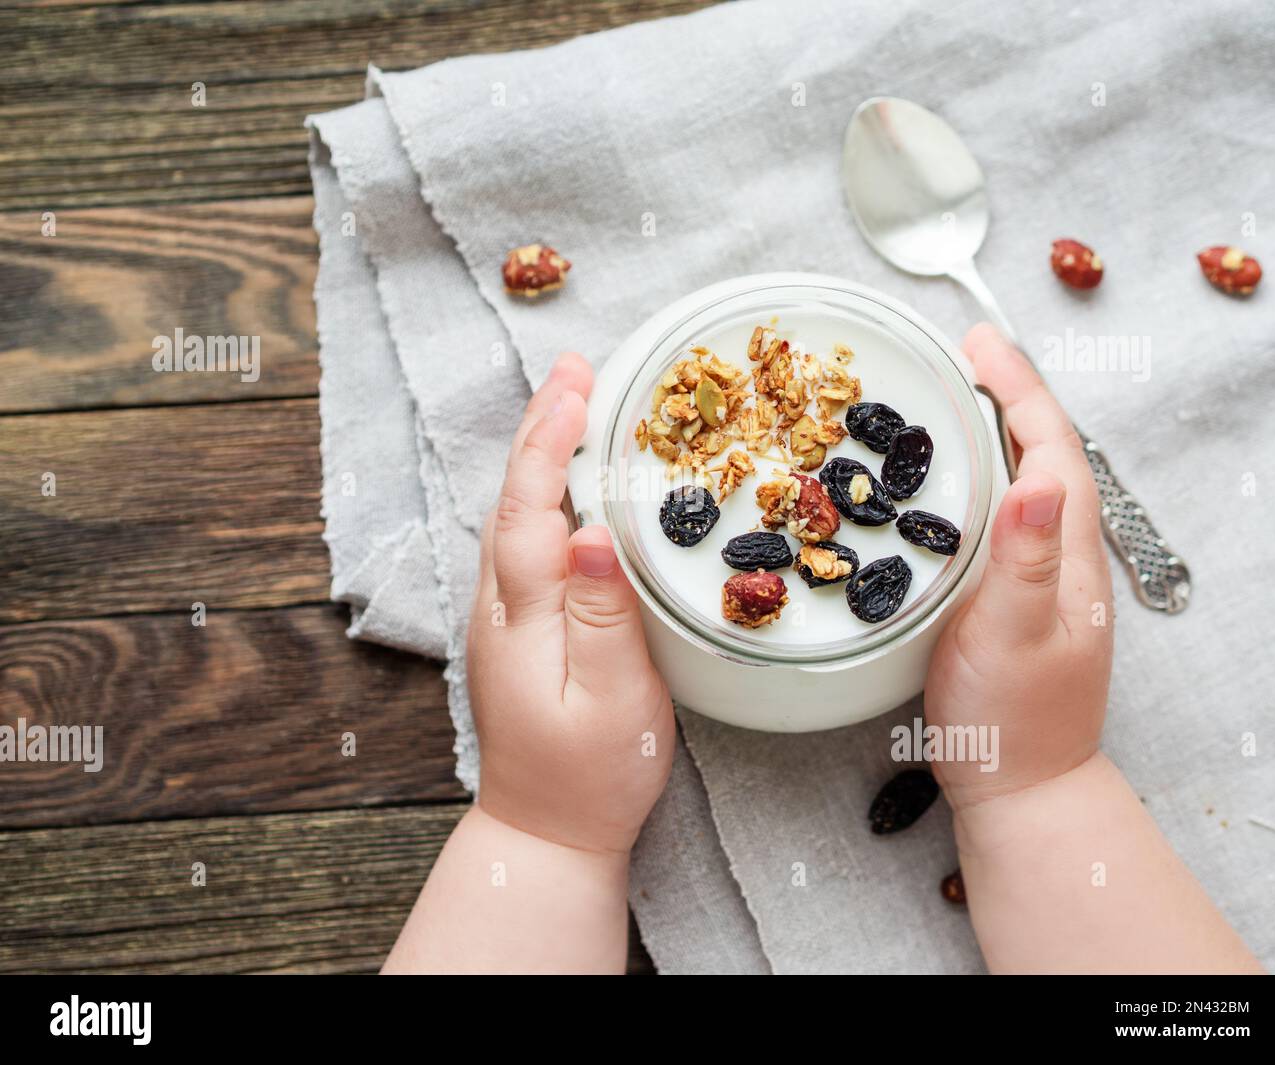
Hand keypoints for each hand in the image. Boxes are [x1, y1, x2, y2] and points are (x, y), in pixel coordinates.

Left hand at [467, 352, 674, 855]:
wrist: (545, 829)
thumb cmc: (590, 773)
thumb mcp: (614, 701)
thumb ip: (603, 618)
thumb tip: (588, 534)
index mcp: (523, 615)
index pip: (529, 509)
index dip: (549, 443)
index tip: (574, 385)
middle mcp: (501, 606)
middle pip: (513, 499)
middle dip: (541, 428)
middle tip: (574, 366)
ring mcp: (504, 616)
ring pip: (516, 516)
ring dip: (541, 453)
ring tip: (573, 399)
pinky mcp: (519, 627)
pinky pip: (528, 540)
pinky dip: (547, 491)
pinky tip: (571, 479)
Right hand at [924, 325, 1113, 809]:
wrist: (1020, 784)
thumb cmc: (1014, 718)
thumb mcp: (1014, 636)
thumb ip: (1023, 561)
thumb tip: (1035, 479)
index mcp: (1066, 551)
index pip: (1053, 446)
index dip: (1019, 388)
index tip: (980, 343)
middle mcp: (1060, 553)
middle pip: (1043, 450)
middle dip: (1006, 392)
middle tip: (959, 352)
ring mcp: (1038, 575)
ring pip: (1023, 479)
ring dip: (993, 427)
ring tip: (950, 394)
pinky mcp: (1011, 595)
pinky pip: (999, 513)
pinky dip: (976, 474)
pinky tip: (944, 480)